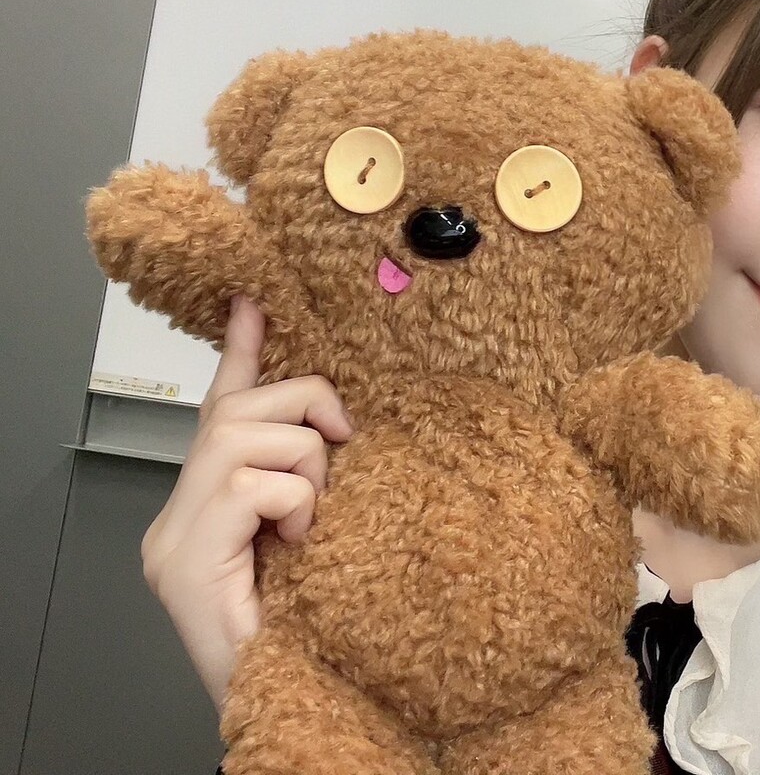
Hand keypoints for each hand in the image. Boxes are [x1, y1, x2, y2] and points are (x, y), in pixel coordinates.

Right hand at [140, 296, 353, 710]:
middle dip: (305, 408)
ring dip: (305, 464)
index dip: (244, 352)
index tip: (255, 303)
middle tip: (342, 446)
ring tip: (315, 515)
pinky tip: (300, 539)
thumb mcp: (322, 529)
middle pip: (237, 410)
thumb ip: (315, 477)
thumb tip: (342, 426)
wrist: (287, 698)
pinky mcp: (185, 561)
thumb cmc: (308, 623)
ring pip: (244, 437)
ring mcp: (176, 537)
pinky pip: (251, 485)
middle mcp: (180, 513)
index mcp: (210, 502)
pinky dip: (294, 502)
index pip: (221, 405)